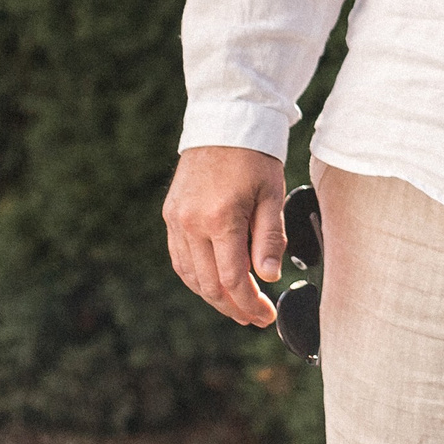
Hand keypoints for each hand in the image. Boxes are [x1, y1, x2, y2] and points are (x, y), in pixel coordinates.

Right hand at [163, 145, 286, 325]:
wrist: (224, 125)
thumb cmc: (255, 158)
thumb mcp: (273, 194)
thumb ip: (269, 238)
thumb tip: (269, 277)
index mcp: (220, 218)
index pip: (233, 278)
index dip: (250, 303)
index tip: (266, 317)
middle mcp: (191, 224)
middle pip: (209, 284)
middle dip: (233, 307)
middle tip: (255, 318)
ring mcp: (176, 221)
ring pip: (190, 276)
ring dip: (213, 297)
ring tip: (237, 307)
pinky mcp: (170, 216)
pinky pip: (180, 259)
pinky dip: (196, 278)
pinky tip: (214, 284)